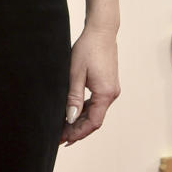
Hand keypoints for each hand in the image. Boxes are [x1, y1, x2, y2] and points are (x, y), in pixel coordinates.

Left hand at [61, 26, 120, 145]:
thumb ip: (73, 98)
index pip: (93, 122)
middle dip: (77, 130)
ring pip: (95, 113)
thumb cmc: (88, 49)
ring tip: (63, 129)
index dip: (77, 133)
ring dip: (80, 122)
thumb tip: (70, 118)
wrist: (101, 31)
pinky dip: (85, 111)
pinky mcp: (108, 85)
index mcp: (105, 94)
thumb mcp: (75, 74)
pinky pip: (97, 104)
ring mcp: (111, 90)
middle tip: (59, 137)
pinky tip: (73, 114)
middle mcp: (111, 94)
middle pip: (94, 120)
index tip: (64, 139)